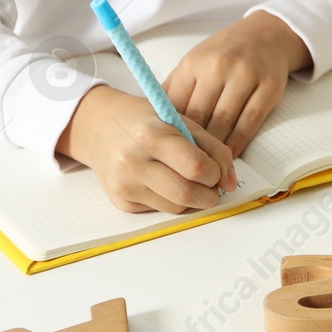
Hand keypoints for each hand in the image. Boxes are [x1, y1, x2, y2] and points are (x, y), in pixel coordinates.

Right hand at [59, 86, 237, 212]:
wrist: (99, 129)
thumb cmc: (147, 121)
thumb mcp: (182, 122)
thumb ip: (213, 148)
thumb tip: (232, 183)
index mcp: (151, 136)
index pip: (195, 167)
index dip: (215, 173)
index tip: (217, 170)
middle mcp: (132, 163)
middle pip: (186, 193)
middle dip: (209, 193)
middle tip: (213, 184)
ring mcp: (124, 185)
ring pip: (175, 206)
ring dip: (193, 199)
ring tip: (192, 181)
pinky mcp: (121, 202)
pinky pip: (159, 209)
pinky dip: (172, 200)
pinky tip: (167, 182)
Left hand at [162, 11, 310, 156]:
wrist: (266, 34)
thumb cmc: (224, 54)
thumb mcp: (194, 63)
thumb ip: (175, 90)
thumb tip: (153, 125)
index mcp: (193, 63)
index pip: (176, 107)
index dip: (171, 133)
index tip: (168, 153)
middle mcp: (219, 67)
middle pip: (199, 117)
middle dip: (192, 145)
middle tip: (186, 167)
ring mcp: (246, 75)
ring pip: (224, 121)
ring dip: (215, 148)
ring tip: (208, 167)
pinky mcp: (270, 86)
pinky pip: (251, 121)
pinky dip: (239, 142)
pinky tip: (231, 154)